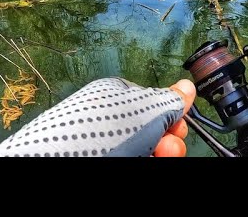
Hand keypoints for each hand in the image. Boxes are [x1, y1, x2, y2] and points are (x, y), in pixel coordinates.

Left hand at [0, 77, 195, 156]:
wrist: (61, 160)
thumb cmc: (100, 129)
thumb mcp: (142, 108)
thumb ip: (168, 99)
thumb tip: (187, 87)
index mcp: (116, 96)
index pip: (155, 103)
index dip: (171, 115)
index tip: (180, 126)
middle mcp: (113, 119)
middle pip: (155, 129)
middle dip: (169, 138)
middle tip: (167, 147)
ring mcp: (110, 144)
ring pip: (149, 149)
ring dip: (163, 153)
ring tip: (159, 156)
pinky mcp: (108, 158)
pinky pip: (139, 157)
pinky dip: (148, 159)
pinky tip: (149, 160)